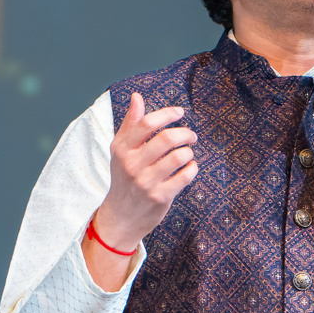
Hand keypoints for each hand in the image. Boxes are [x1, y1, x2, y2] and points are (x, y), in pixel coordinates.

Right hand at [92, 92, 198, 251]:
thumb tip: (137, 96)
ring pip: (178, 157)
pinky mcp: (160, 197)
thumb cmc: (124, 178)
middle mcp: (132, 165)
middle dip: (184, 134)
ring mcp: (146, 182)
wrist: (121, 216)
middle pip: (166, 139)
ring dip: (188, 152)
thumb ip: (131, 123)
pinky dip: (192, 169)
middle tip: (191, 136)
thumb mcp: (121, 150)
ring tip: (188, 153)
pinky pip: (184, 177)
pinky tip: (190, 167)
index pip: (146, 124)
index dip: (167, 114)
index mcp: (122, 149)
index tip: (180, 112)